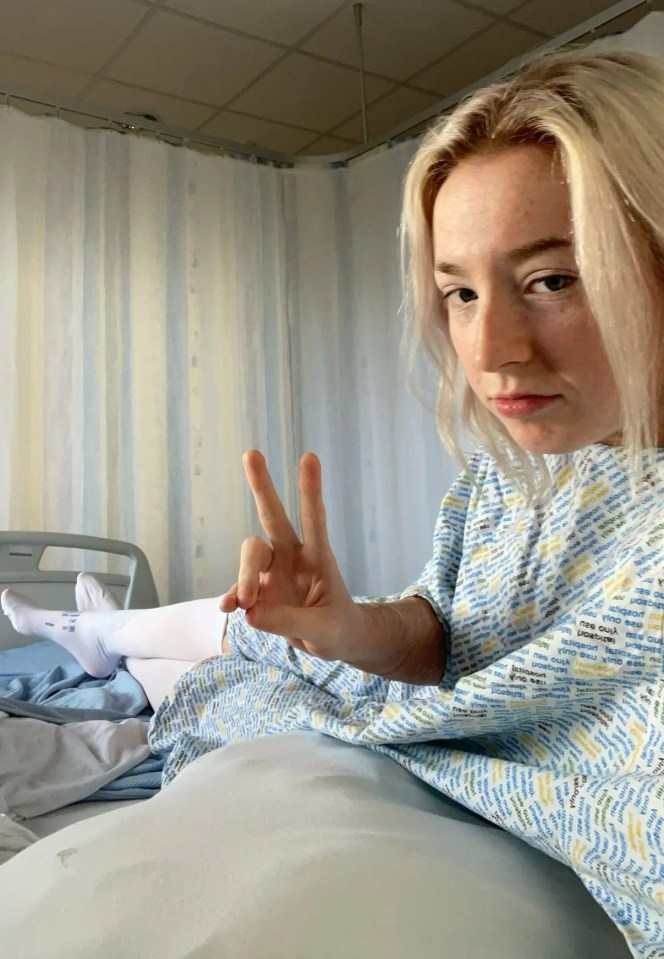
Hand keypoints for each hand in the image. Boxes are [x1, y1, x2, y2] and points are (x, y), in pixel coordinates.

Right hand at [220, 450, 363, 660]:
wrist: (333, 642)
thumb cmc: (338, 629)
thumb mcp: (323, 630)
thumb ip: (288, 621)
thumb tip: (250, 611)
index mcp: (318, 557)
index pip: (314, 519)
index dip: (310, 489)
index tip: (309, 457)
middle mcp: (293, 556)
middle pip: (273, 516)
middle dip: (262, 486)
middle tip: (251, 453)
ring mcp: (273, 571)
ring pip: (250, 554)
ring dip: (244, 577)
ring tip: (245, 604)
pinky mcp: (258, 591)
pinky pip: (238, 588)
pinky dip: (232, 596)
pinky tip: (228, 608)